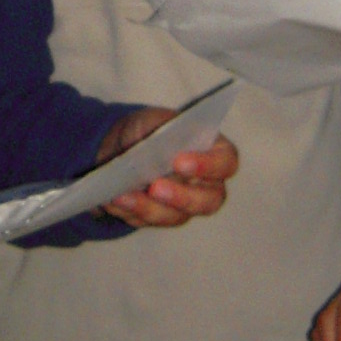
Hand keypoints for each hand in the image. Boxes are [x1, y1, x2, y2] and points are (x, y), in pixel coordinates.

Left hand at [95, 106, 238, 226]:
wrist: (122, 145)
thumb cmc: (149, 129)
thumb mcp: (154, 119)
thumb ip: (161, 131)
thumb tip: (157, 152)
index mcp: (215, 152)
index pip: (226, 162)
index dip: (208, 165)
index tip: (179, 161)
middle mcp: (207, 184)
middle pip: (209, 201)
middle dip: (182, 197)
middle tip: (155, 188)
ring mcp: (185, 205)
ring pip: (176, 216)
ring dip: (148, 208)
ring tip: (122, 195)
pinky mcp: (161, 217)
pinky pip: (149, 221)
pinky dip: (130, 211)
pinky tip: (113, 200)